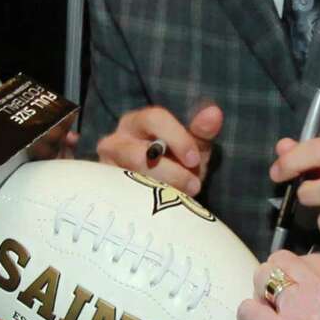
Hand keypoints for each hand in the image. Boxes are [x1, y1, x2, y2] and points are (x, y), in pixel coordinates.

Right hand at [97, 104, 222, 196]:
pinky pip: (123, 197)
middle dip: (170, 172)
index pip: (154, 118)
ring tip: (180, 196)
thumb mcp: (193, 145)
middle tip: (194, 186)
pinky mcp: (105, 190)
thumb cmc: (177, 162)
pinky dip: (146, 202)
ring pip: (130, 179)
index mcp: (138, 122)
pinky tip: (160, 206)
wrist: (159, 191)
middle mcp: (115, 141)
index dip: (177, 138)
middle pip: (138, 154)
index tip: (194, 159)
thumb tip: (214, 113)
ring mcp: (106, 168)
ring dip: (159, 189)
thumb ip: (203, 130)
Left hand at [238, 251, 319, 319]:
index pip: (312, 260)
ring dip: (260, 293)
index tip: (296, 290)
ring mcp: (299, 307)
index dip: (299, 274)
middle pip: (282, 260)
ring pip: (262, 275)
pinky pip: (249, 310)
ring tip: (265, 315)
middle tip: (276, 301)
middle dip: (275, 277)